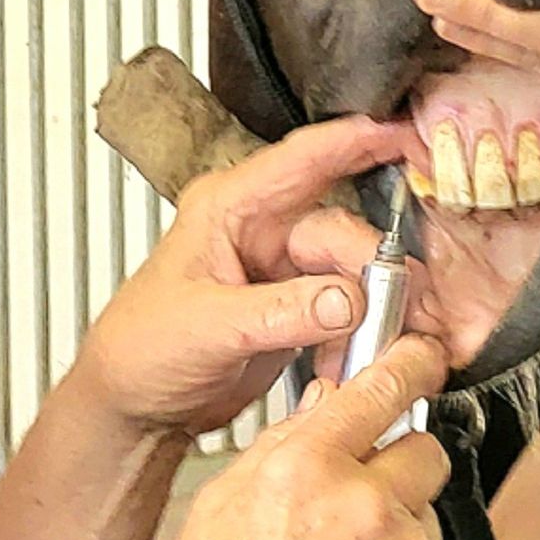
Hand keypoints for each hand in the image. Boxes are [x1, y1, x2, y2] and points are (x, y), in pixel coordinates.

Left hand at [79, 114, 419, 437]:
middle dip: (373, 267)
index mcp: (228, 208)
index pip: (301, 159)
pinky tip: (351, 360)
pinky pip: (347, 314)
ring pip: (352, 274)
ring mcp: (282, 273)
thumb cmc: (138, 348)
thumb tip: (344, 301)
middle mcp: (261, 232)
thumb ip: (277, 313)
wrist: (133, 406)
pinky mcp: (297, 312)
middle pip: (340, 229)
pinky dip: (358, 337)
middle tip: (390, 305)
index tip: (405, 134)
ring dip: (372, 310)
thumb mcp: (205, 326)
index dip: (357, 140)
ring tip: (377, 341)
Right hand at [155, 339, 457, 539]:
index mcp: (303, 471)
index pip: (380, 389)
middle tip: (358, 500)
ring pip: (426, 513)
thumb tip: (323, 405)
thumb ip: (279, 447)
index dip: (408, 364)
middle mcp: (363, 505)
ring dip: (397, 531)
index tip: (420, 356)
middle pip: (423, 450)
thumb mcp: (218, 512)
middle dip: (397, 468)